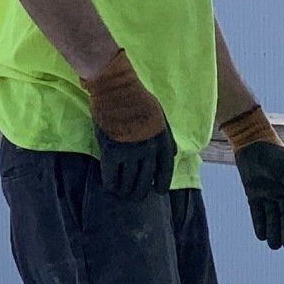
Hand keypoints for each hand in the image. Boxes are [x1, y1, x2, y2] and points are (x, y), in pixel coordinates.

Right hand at [84, 49, 173, 197]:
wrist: (115, 87)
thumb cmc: (137, 98)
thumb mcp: (160, 116)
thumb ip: (166, 136)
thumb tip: (173, 154)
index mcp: (162, 140)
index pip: (165, 169)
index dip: (162, 183)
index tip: (158, 191)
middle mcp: (149, 149)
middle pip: (146, 179)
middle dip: (141, 191)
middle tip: (136, 197)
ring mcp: (130, 152)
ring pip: (129, 181)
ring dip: (126, 191)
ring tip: (123, 194)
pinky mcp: (112, 151)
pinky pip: (112, 176)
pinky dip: (111, 184)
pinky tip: (110, 187)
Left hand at [234, 141, 283, 249]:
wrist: (251, 140)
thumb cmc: (271, 152)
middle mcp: (283, 192)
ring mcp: (268, 194)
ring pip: (273, 217)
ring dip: (274, 231)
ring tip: (274, 245)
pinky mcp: (254, 195)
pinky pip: (258, 213)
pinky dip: (260, 225)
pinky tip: (262, 236)